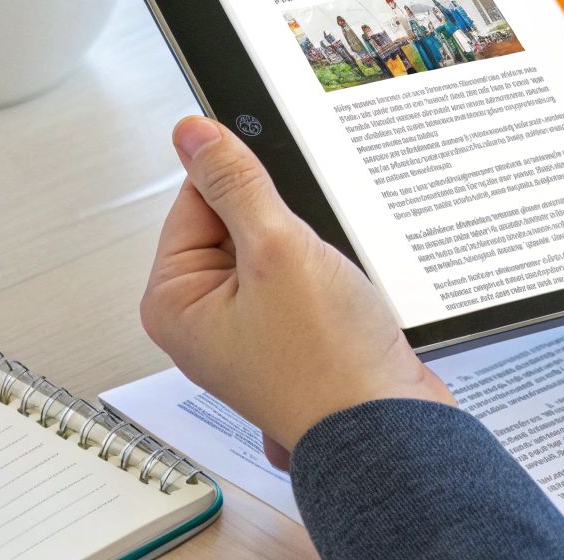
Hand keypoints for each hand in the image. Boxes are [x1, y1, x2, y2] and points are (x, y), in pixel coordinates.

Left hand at [140, 116, 453, 468]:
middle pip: (237, 222)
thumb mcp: (277, 249)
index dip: (245, 186)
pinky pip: (303, 280)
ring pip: (277, 249)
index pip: (196, 198)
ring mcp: (248, 330)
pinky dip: (329, 277)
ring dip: (312, 250)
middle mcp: (203, 319)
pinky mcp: (290, 337)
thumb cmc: (327, 365)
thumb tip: (193, 133)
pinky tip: (343, 299)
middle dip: (285, 223)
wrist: (388, 429)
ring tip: (329, 284)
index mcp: (174, 300)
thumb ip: (235, 183)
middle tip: (308, 255)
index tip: (280, 192)